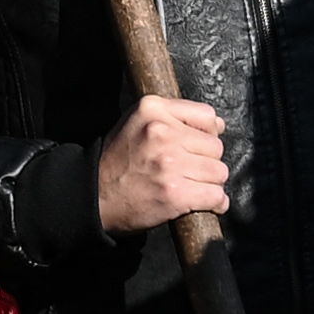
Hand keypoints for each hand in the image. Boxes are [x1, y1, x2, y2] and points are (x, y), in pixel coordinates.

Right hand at [92, 96, 231, 239]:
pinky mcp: (175, 193)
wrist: (93, 196)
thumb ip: (175, 117)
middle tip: (189, 172)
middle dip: (207, 162)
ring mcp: (169, 163)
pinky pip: (216, 197)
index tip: (196, 147)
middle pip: (215, 147)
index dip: (207, 134)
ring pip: (219, 172)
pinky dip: (215, 204)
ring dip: (211, 184)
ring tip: (192, 187)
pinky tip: (203, 204)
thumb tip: (219, 125)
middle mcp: (161, 132)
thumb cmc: (117, 161)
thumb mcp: (137, 123)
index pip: (207, 116)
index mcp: (152, 109)